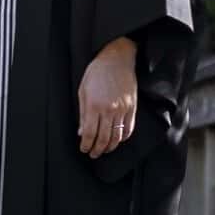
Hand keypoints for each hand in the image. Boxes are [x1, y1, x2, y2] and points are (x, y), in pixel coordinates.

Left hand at [77, 37, 138, 158]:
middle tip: (93, 154)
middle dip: (98, 149)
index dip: (87, 144)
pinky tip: (117, 140)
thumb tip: (81, 132)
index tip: (84, 149)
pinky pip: (129, 129)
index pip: (90, 133)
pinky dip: (123, 138)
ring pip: (117, 136)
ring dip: (110, 146)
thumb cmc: (96, 73)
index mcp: (94, 105)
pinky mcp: (132, 108)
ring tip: (104, 150)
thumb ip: (82, 113)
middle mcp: (109, 110)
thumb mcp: (83, 91)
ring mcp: (123, 110)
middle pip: (104, 138)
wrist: (116, 60)